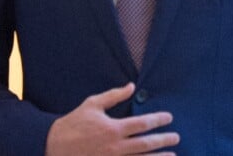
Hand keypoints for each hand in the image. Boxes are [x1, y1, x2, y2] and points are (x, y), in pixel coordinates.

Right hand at [45, 82, 178, 155]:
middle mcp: (116, 147)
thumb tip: (131, 86)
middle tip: (176, 137)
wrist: (56, 146)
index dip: (158, 120)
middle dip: (163, 140)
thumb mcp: (93, 104)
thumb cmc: (75, 123)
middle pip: (146, 144)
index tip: (169, 118)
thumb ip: (114, 96)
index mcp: (113, 128)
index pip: (142, 123)